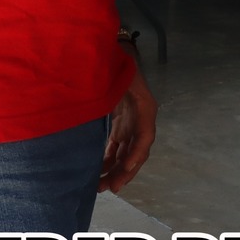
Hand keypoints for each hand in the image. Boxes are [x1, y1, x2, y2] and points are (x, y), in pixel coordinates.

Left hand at [99, 68, 157, 192]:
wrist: (113, 51)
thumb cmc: (115, 61)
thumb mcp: (116, 74)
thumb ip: (110, 90)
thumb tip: (95, 105)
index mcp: (144, 107)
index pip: (144, 136)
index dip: (136, 154)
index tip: (124, 168)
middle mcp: (141, 119)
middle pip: (136, 151)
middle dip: (124, 171)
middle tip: (110, 187)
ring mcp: (131, 123)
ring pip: (126, 153)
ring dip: (114, 170)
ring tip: (99, 186)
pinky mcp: (120, 125)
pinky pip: (116, 148)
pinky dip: (107, 161)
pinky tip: (96, 172)